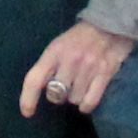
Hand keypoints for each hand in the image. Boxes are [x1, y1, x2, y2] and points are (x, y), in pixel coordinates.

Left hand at [18, 20, 133, 119]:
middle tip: (66, 85)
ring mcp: (88, 67)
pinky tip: (88, 97)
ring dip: (75, 96)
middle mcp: (69, 60)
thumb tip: (42, 89)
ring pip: (73, 100)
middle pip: (55, 94)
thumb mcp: (59, 45)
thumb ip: (50, 65)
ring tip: (81, 84)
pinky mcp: (105, 74)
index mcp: (54, 52)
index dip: (27, 99)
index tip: (27, 113)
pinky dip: (87, 104)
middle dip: (59, 94)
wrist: (110, 24)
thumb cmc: (80, 37)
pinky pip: (90, 102)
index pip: (34, 79)